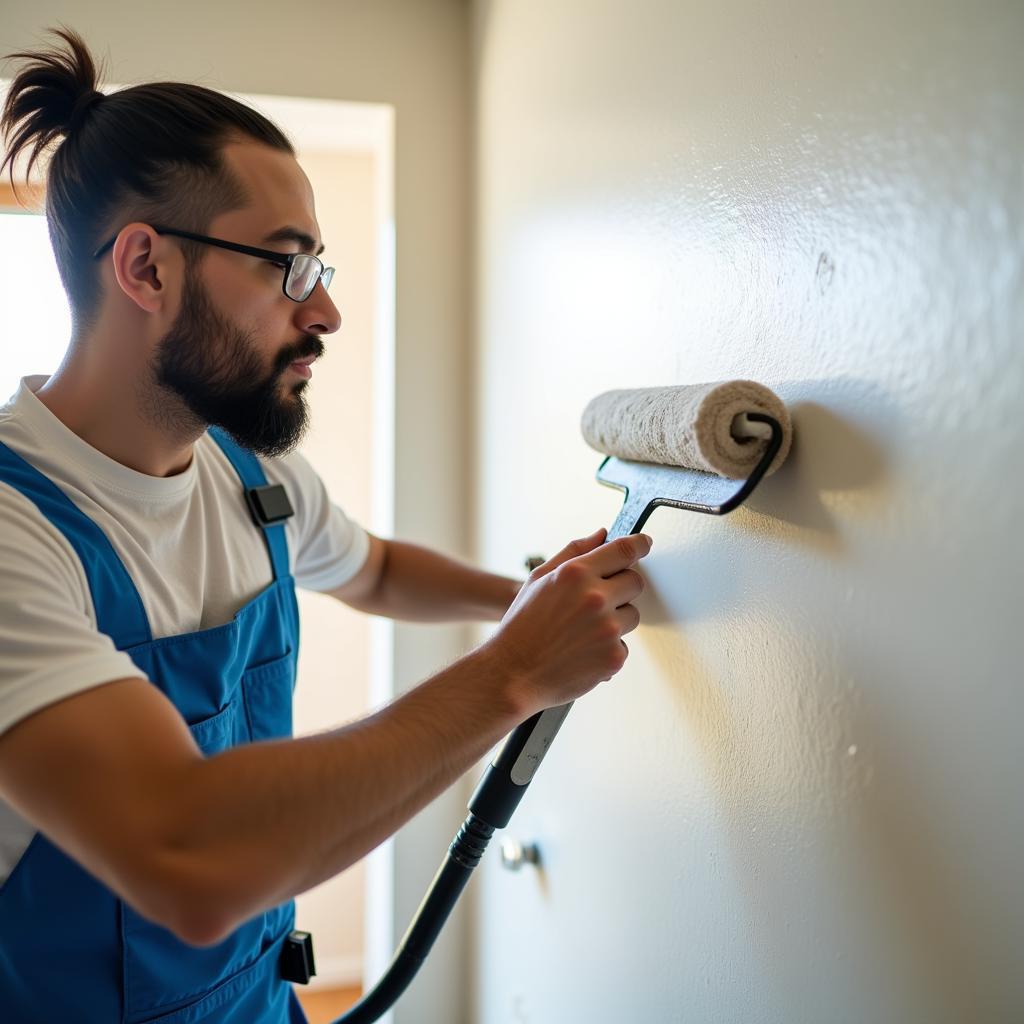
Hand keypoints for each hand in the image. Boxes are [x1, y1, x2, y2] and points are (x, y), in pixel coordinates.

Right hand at [487, 527, 651, 715]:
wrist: (513, 674)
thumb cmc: (522, 625)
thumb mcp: (539, 579)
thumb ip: (574, 552)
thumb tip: (603, 534)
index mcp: (576, 573)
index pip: (624, 550)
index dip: (640, 544)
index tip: (645, 544)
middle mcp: (595, 598)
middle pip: (636, 582)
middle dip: (622, 587)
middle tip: (598, 600)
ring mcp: (607, 629)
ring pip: (633, 614)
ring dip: (616, 619)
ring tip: (583, 630)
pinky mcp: (614, 656)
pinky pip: (624, 644)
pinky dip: (608, 647)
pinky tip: (582, 651)